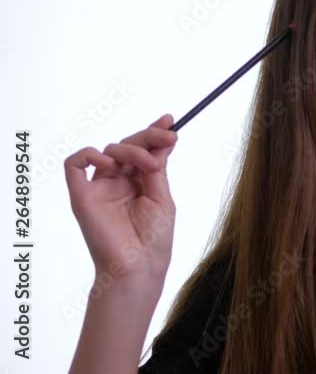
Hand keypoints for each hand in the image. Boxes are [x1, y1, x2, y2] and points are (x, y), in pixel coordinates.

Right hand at [64, 114, 179, 282]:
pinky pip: (74, 166)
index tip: (170, 121)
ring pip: (108, 151)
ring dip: (132, 150)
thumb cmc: (154, 239)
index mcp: (138, 182)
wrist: (139, 266)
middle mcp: (118, 182)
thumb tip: (165, 139)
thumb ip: (158, 168)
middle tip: (168, 137)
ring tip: (149, 166)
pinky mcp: (82, 197)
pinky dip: (89, 156)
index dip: (154, 133)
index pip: (143, 150)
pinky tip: (110, 163)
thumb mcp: (162, 197)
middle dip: (148, 137)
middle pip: (127, 145)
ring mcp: (99, 188)